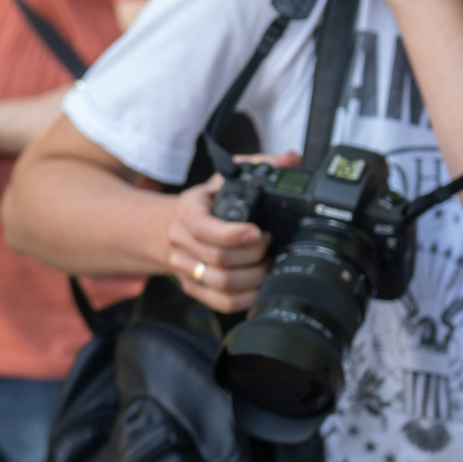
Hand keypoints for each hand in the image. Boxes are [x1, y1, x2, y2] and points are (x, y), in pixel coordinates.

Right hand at [161, 159, 291, 313]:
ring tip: (267, 262)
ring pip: (221, 282)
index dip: (232, 234)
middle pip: (218, 258)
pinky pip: (221, 302)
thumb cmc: (206, 204)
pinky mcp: (194, 288)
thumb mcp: (226, 178)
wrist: (172, 227)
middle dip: (252, 254)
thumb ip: (259, 165)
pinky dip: (246, 297)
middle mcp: (181, 240)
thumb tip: (290, 159)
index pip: (203, 228)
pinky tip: (260, 284)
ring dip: (253, 276)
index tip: (257, 231)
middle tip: (268, 243)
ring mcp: (185, 267)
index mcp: (188, 210)